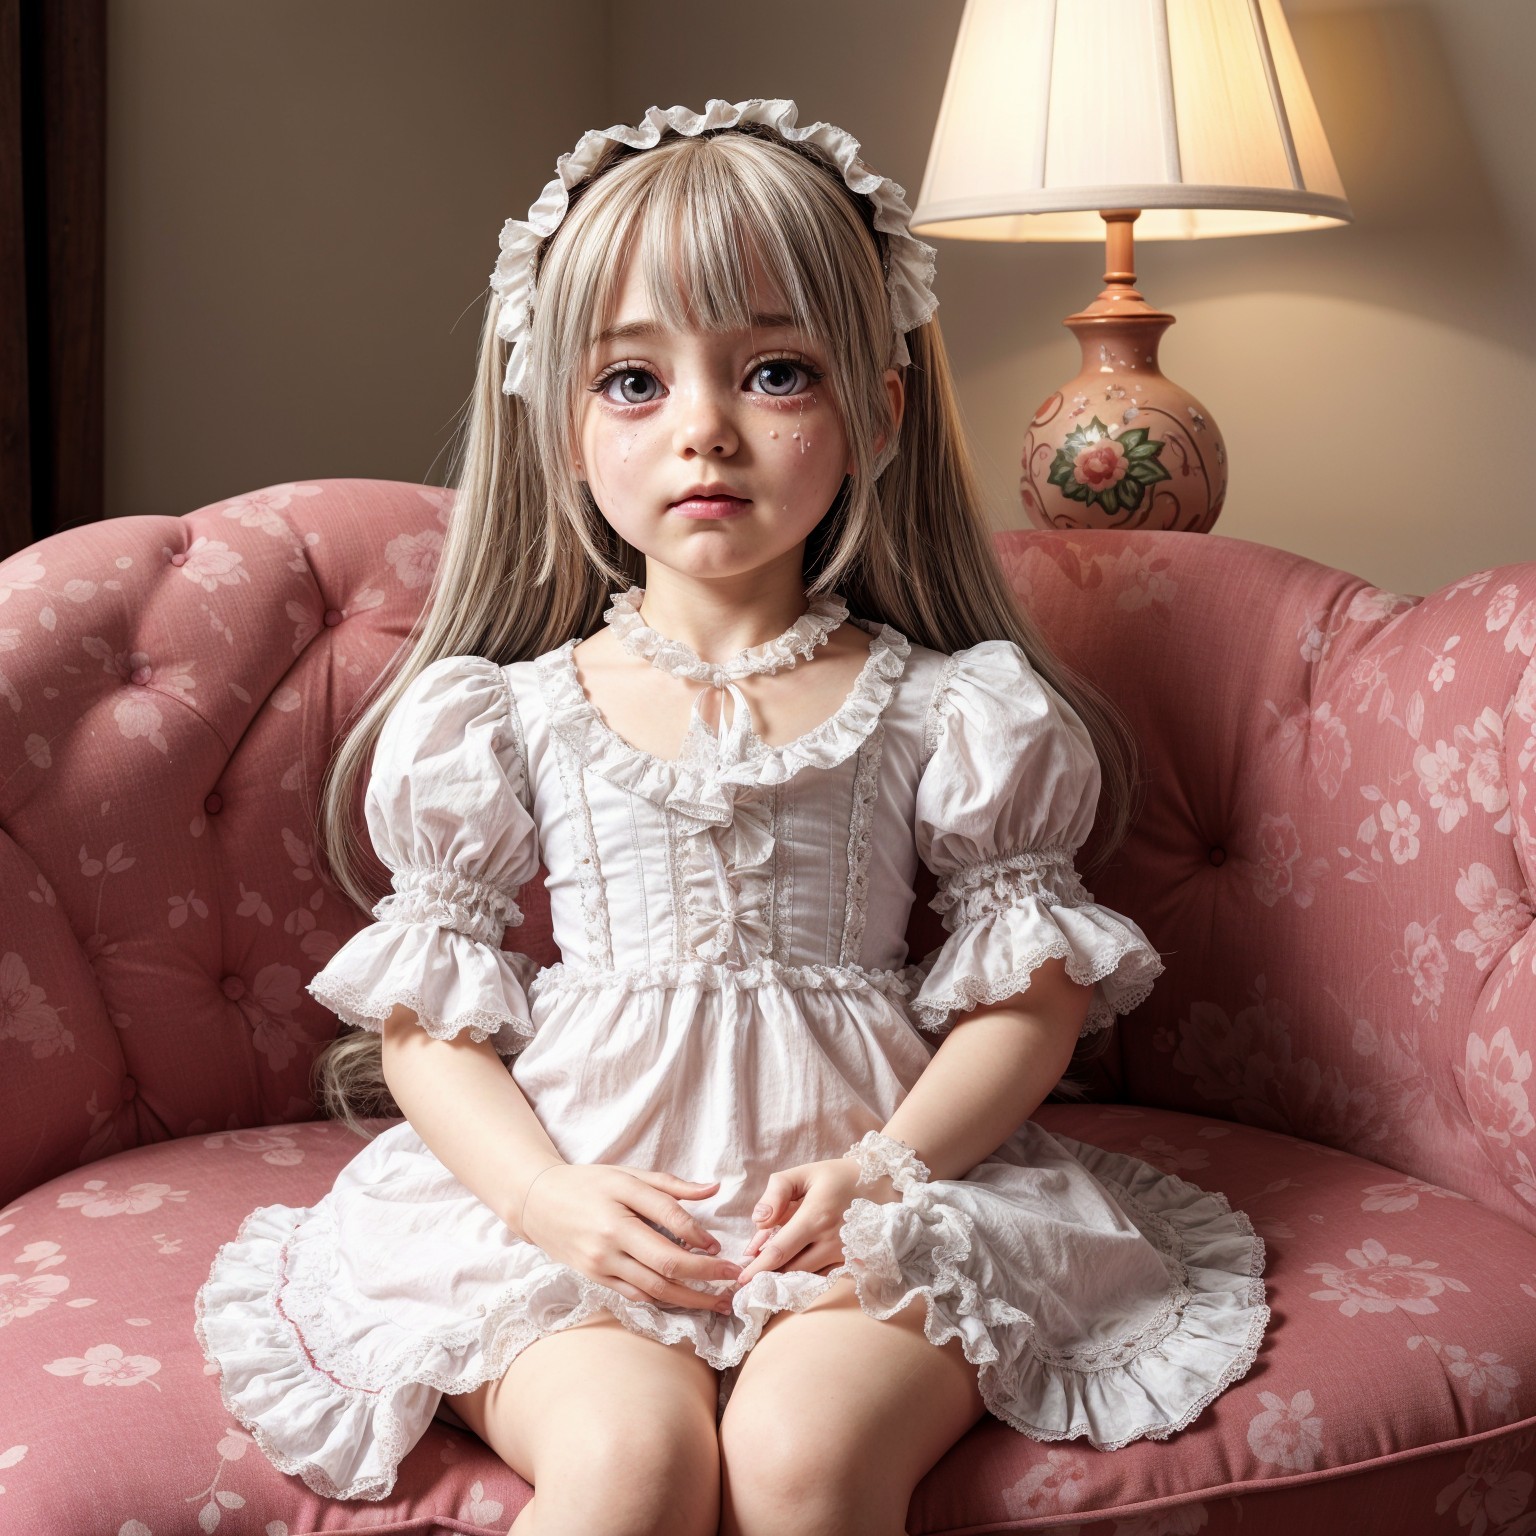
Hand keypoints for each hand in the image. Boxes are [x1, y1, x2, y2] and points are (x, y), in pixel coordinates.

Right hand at [519, 1164, 743, 1315]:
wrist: (537, 1202)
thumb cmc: (587, 1183)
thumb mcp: (627, 1174)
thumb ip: (670, 1185)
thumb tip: (714, 1189)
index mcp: (620, 1201)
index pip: (670, 1219)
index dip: (700, 1234)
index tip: (719, 1245)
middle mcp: (611, 1236)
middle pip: (667, 1263)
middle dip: (706, 1275)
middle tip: (734, 1279)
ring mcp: (602, 1262)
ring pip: (654, 1288)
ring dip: (691, 1298)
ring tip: (718, 1302)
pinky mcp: (596, 1279)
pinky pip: (636, 1295)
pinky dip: (662, 1300)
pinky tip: (684, 1302)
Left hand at [734, 1157, 900, 1284]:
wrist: (886, 1183)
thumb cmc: (840, 1176)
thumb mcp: (805, 1173)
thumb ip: (777, 1192)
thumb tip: (759, 1221)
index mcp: (815, 1217)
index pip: (779, 1252)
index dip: (758, 1268)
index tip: (741, 1279)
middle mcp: (830, 1241)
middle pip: (791, 1270)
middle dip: (767, 1277)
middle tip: (747, 1281)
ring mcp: (843, 1255)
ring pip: (806, 1275)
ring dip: (785, 1277)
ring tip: (765, 1276)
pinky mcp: (852, 1262)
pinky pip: (822, 1275)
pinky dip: (805, 1275)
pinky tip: (793, 1271)